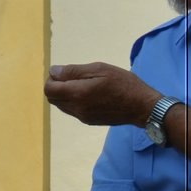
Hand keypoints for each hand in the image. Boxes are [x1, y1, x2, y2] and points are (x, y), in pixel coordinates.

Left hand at [44, 63, 160, 126]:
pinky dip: (72, 101)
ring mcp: (82, 116)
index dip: (51, 79)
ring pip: (61, 105)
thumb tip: (53, 71)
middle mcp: (76, 108)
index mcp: (77, 94)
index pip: (49, 89)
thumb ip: (74, 71)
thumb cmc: (124, 84)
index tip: (62, 72)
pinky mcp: (88, 121)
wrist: (142, 106)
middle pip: (52, 98)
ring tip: (81, 84)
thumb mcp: (100, 69)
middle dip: (55, 86)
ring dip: (64, 94)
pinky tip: (88, 94)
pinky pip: (72, 110)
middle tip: (71, 77)